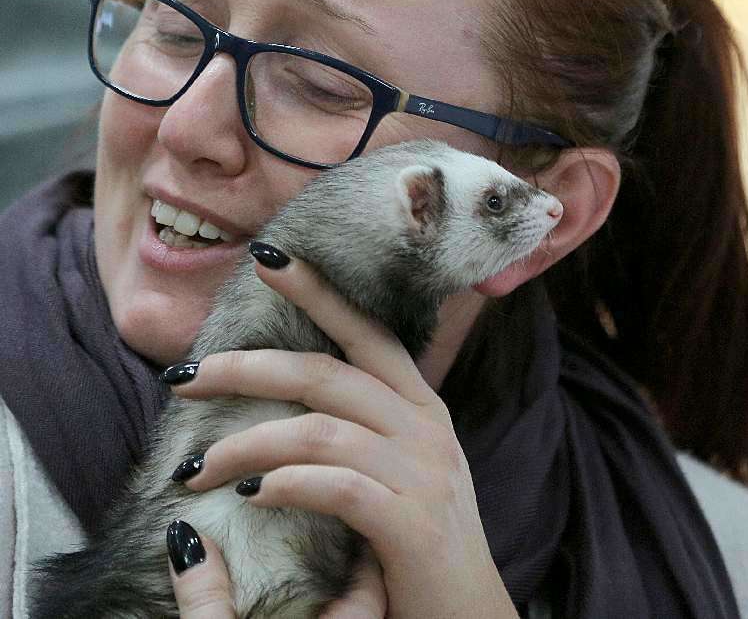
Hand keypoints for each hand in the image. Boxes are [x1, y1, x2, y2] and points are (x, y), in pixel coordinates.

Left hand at [167, 250, 516, 618]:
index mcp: (418, 403)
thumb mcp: (402, 463)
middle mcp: (423, 425)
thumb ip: (363, 424)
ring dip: (245, 444)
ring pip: (317, 430)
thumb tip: (292, 395)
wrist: (468, 615)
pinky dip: (285, 484)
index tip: (267, 258)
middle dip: (246, 368)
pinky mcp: (411, 522)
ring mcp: (422, 471)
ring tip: (194, 470)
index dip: (318, 291)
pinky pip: (336, 486)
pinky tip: (250, 495)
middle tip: (183, 380)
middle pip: (324, 373)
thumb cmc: (417, 537)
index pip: (364, 330)